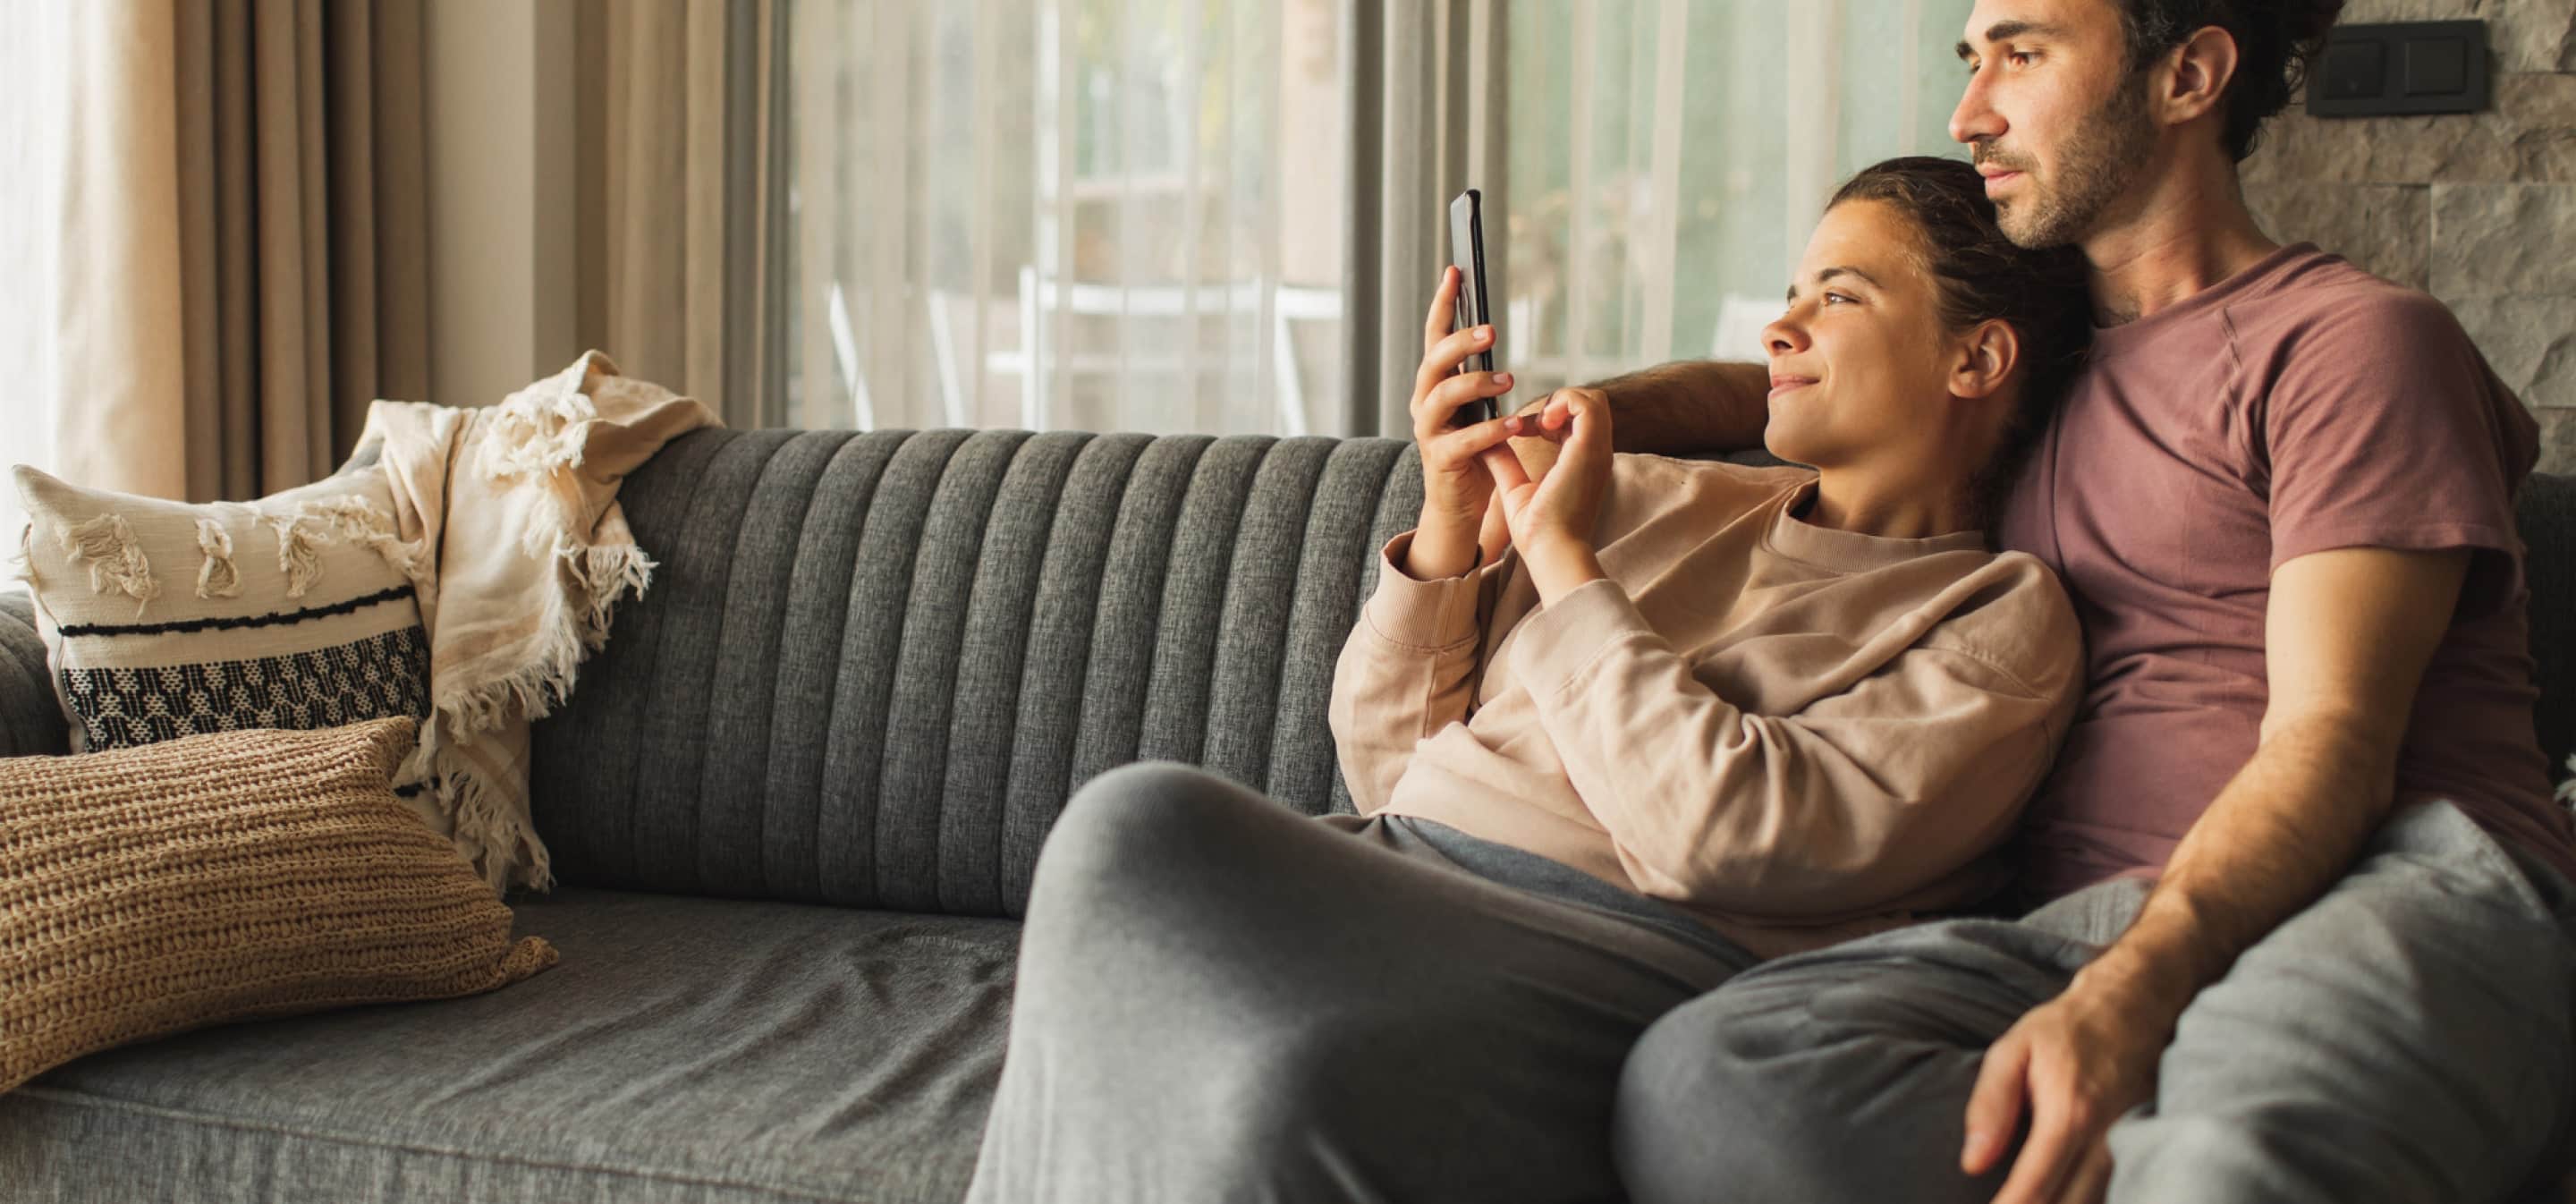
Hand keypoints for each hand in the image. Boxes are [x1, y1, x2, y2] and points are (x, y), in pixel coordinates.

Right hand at [1411, 266, 1521, 526]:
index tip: (1456, 270)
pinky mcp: (1440, 459)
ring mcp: (1428, 430)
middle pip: (1434, 361)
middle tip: (1492, 330)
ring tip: (1508, 379)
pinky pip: (1464, 439)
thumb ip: (1481, 376)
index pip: (1435, 336)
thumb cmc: (1475, 450)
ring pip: (1443, 395)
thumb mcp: (1479, 405)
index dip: (1443, 303)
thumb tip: (1492, 333)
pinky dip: (1490, 430)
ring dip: (1476, 383)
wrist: (1461, 504)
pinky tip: (1515, 422)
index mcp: (1434, 384)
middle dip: (1461, 341)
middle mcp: (1424, 401)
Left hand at [1482, 386, 1610, 578]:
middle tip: (1537, 423)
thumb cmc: (1537, 531)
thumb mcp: (1516, 487)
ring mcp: (1596, 451)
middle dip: (1562, 401)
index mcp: (1584, 462)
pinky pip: (1588, 406)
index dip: (1553, 414)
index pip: (1581, 419)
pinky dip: (1564, 403)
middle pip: (1593, 404)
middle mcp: (1596, 454)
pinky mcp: (1589, 451)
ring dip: (1563, 400)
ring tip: (1541, 423)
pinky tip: (1542, 425)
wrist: (1550, 552)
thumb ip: (1505, 461)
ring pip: (1593, 400)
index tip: (1527, 430)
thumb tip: (1486, 442)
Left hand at [1963, 975, 2173, 1203]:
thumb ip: (1990, 1107)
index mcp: (2069, 1115)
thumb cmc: (2066, 1028)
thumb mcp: (2012, 1051)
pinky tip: (2057, 1195)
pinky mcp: (2141, 1148)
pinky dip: (2082, 1200)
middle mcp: (2106, 1139)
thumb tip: (1972, 1163)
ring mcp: (2130, 1147)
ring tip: (2021, 1201)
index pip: (2035, 1186)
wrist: (2134, 1007)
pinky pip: (2110, 1190)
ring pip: (2093, 1203)